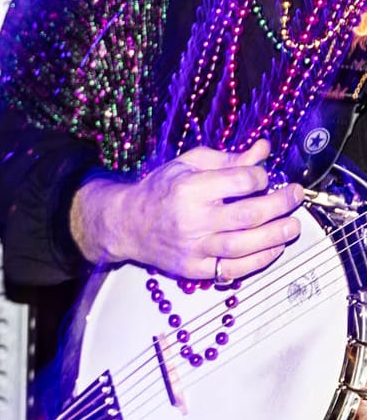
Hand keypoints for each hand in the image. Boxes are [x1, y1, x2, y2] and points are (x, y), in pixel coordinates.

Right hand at [70, 138, 302, 280]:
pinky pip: (233, 269)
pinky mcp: (193, 268)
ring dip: (277, 235)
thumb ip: (227, 159)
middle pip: (250, 215)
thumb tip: (263, 149)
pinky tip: (272, 248)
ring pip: (245, 245)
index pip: (242, 181)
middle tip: (294, 196)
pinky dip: (259, 260)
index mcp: (189, 189)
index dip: (261, 176)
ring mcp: (192, 247)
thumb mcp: (188, 165)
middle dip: (281, 204)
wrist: (126, 224)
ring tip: (292, 226)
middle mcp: (191, 219)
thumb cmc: (158, 191)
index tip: (263, 177)